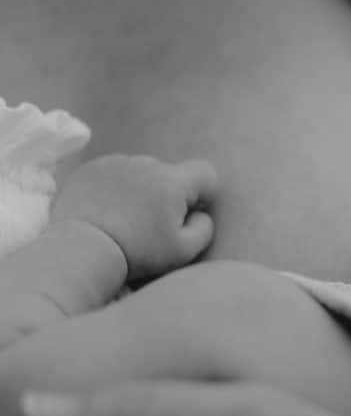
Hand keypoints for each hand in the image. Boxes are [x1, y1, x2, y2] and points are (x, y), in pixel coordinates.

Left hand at [52, 155, 217, 281]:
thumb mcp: (183, 251)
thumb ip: (204, 228)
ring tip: (125, 218)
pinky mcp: (92, 167)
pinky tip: (106, 210)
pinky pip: (115, 172)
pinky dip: (116, 187)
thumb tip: (201, 214)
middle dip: (168, 194)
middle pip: (170, 173)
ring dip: (141, 189)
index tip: (188, 214)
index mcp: (172, 181)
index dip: (203, 193)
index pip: (204, 173)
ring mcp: (116, 162)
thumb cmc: (136, 253)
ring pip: (142, 172)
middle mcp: (146, 163)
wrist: (80, 249)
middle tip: (151, 224)